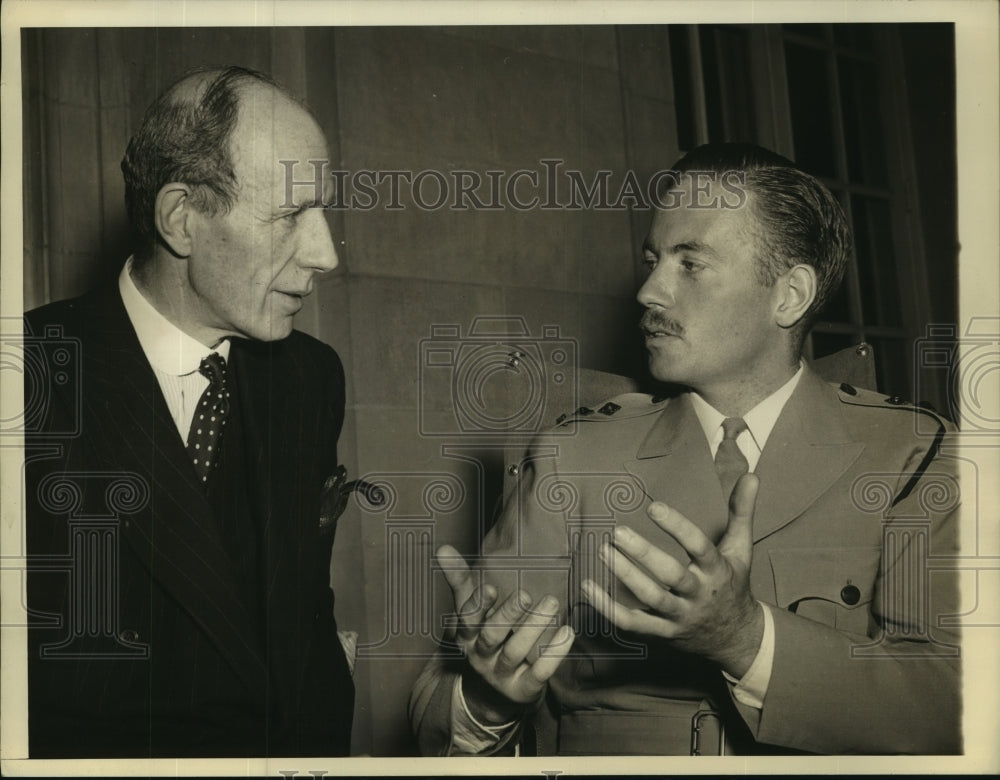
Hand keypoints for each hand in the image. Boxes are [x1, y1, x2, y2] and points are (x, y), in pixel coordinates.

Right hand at [436, 545, 574, 722]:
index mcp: (467, 635)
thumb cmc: (485, 637)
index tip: (490, 587)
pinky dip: (554, 653)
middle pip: (491, 636)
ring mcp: (502, 674)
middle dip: (508, 615)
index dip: (478, 605)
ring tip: (552, 603)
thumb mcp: (470, 611)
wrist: (495, 690)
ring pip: (515, 652)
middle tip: (525, 594)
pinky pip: (540, 672)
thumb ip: (460, 580)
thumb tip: (443, 547)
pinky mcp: (524, 688)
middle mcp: (481, 655)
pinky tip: (567, 632)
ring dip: (534, 628)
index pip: (468, 620)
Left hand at [581, 474, 763, 677]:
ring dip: (625, 576)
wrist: (735, 637)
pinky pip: (633, 623)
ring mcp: (679, 615)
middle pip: (671, 575)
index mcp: (716, 570)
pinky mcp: (662, 632)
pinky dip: (608, 608)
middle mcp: (698, 594)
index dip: (677, 527)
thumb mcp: (741, 548)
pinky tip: (588, 586)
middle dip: (644, 554)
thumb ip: (742, 511)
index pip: (698, 547)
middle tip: (617, 532)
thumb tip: (751, 476)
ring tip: (602, 551)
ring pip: (651, 598)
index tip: (653, 507)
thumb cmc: (732, 584)